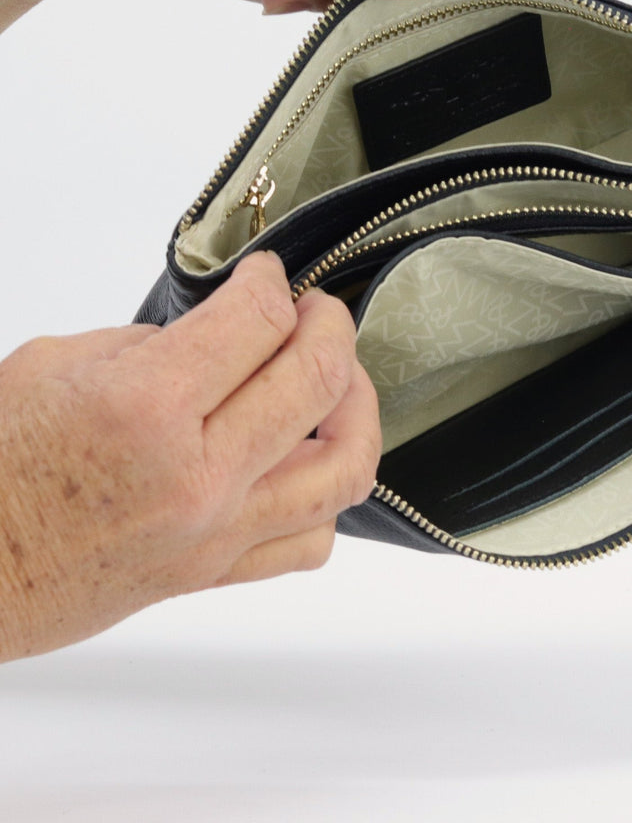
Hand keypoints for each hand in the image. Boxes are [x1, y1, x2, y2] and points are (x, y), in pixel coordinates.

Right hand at [0, 252, 379, 661]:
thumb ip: (154, 345)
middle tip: (316, 311)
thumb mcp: (56, 366)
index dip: (270, 281)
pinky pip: (314, 539)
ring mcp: (216, 533)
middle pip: (319, 379)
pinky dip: (329, 493)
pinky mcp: (216, 574)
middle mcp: (197, 474)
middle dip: (331, 324)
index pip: (258, 321)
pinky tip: (309, 461)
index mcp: (145, 407)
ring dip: (357, 407)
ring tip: (337, 381)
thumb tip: (220, 334)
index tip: (266, 275)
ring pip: (346, 466)